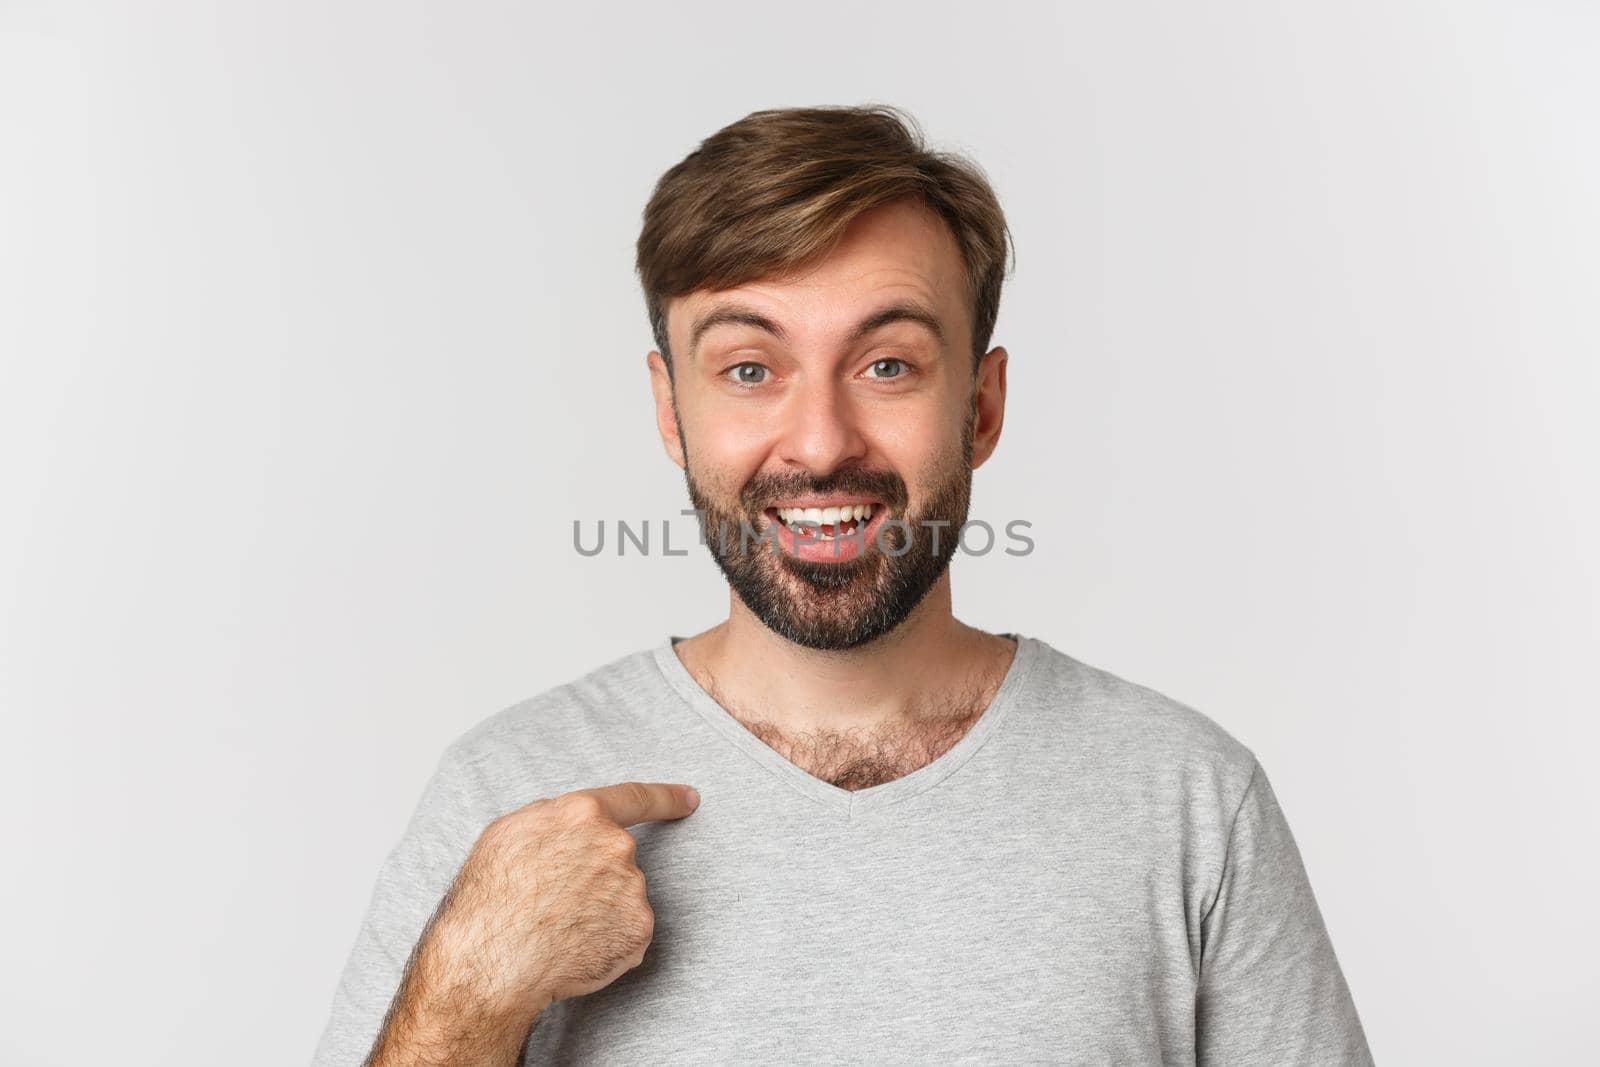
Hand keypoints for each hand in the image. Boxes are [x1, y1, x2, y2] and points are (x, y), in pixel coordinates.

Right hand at [425, 780, 700, 1022]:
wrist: (492, 962)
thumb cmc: (490, 898)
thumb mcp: (509, 833)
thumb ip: (554, 819)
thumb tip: (574, 823)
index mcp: (585, 814)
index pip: (637, 798)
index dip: (667, 797)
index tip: (690, 798)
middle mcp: (617, 847)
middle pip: (616, 857)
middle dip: (594, 876)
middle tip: (554, 901)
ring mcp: (633, 889)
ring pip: (620, 896)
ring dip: (598, 909)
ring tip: (556, 927)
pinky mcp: (639, 930)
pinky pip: (626, 931)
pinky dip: (606, 940)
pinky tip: (574, 948)